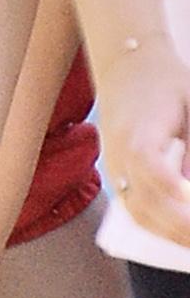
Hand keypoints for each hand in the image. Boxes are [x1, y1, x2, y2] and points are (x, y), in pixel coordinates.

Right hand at [101, 37, 189, 248]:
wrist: (127, 64)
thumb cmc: (167, 82)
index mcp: (137, 129)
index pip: (145, 161)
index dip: (167, 184)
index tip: (188, 196)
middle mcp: (119, 151)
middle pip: (142, 198)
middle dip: (180, 225)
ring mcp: (115, 164)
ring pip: (137, 211)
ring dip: (169, 233)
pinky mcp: (117, 171)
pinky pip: (134, 207)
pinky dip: (157, 226)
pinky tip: (180, 232)